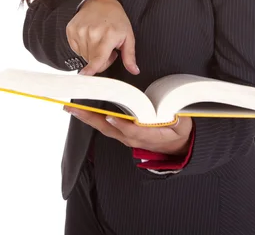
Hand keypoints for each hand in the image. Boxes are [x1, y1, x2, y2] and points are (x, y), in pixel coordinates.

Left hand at [63, 107, 192, 155]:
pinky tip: (83, 111)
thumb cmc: (178, 132)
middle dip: (91, 117)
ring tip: (72, 107)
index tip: (110, 117)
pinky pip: (105, 126)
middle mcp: (132, 137)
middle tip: (74, 108)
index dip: (121, 124)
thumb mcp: (182, 125)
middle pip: (109, 128)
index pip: (131, 130)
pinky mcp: (122, 133)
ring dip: (87, 117)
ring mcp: (125, 136)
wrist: (177, 146)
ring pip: (103, 127)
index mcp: (147, 134)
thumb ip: (176, 120)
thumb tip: (173, 115)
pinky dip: (93, 118)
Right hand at [66, 0, 138, 75]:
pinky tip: (89, 37)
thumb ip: (130, 56)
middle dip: (100, 59)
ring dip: (91, 52)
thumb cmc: (116, 20)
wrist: (100, 2)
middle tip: (107, 47)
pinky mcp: (71, 30)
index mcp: (108, 36)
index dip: (92, 69)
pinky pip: (75, 48)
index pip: (98, 59)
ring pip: (83, 55)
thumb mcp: (128, 36)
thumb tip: (135, 71)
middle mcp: (92, 33)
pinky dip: (83, 46)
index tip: (85, 75)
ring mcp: (80, 31)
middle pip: (92, 60)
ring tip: (99, 40)